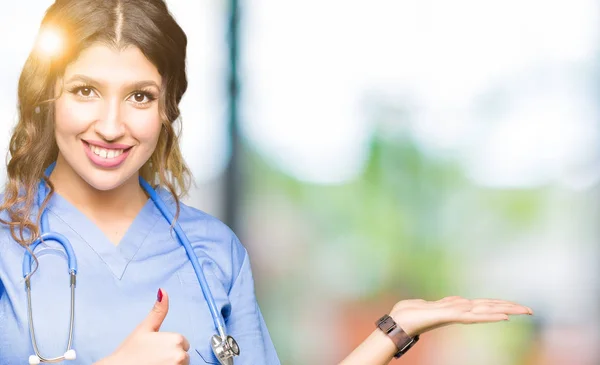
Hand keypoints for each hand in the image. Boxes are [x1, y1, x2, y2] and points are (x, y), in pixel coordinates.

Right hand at [97, 289, 189, 364]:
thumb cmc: (129, 353)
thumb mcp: (144, 328)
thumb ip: (158, 311)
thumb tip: (163, 291)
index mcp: (176, 340)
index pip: (182, 344)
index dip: (168, 347)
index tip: (155, 350)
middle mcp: (180, 355)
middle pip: (183, 356)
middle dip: (171, 358)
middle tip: (153, 359)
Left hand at [390, 296, 532, 336]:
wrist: (397, 322)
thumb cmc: (411, 314)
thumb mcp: (434, 304)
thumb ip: (449, 303)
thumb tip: (462, 300)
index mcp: (457, 309)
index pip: (483, 306)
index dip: (501, 305)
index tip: (518, 307)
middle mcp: (460, 312)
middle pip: (489, 308)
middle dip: (510, 308)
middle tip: (531, 310)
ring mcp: (456, 314)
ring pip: (485, 311)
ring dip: (504, 310)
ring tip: (522, 311)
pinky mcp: (449, 316)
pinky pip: (472, 315)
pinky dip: (487, 316)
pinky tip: (501, 316)